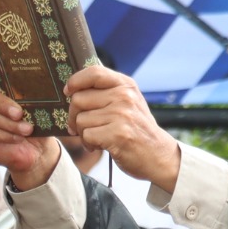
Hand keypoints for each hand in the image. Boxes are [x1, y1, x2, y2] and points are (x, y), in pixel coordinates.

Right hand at [0, 60, 63, 186]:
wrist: (37, 147)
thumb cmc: (37, 119)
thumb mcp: (41, 103)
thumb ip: (41, 91)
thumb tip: (53, 85)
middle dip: (1, 103)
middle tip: (19, 113)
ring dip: (8, 123)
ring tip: (27, 129)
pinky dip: (4, 135)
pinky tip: (18, 138)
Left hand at [64, 64, 181, 186]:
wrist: (159, 156)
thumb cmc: (137, 130)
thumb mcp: (128, 103)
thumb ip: (107, 91)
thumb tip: (74, 87)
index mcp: (125, 85)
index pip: (93, 72)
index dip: (75, 81)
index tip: (68, 91)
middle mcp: (124, 96)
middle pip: (78, 99)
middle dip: (74, 116)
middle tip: (82, 127)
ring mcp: (122, 114)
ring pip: (80, 120)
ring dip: (82, 133)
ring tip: (97, 138)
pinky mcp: (118, 134)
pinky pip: (86, 136)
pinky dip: (89, 144)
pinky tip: (100, 146)